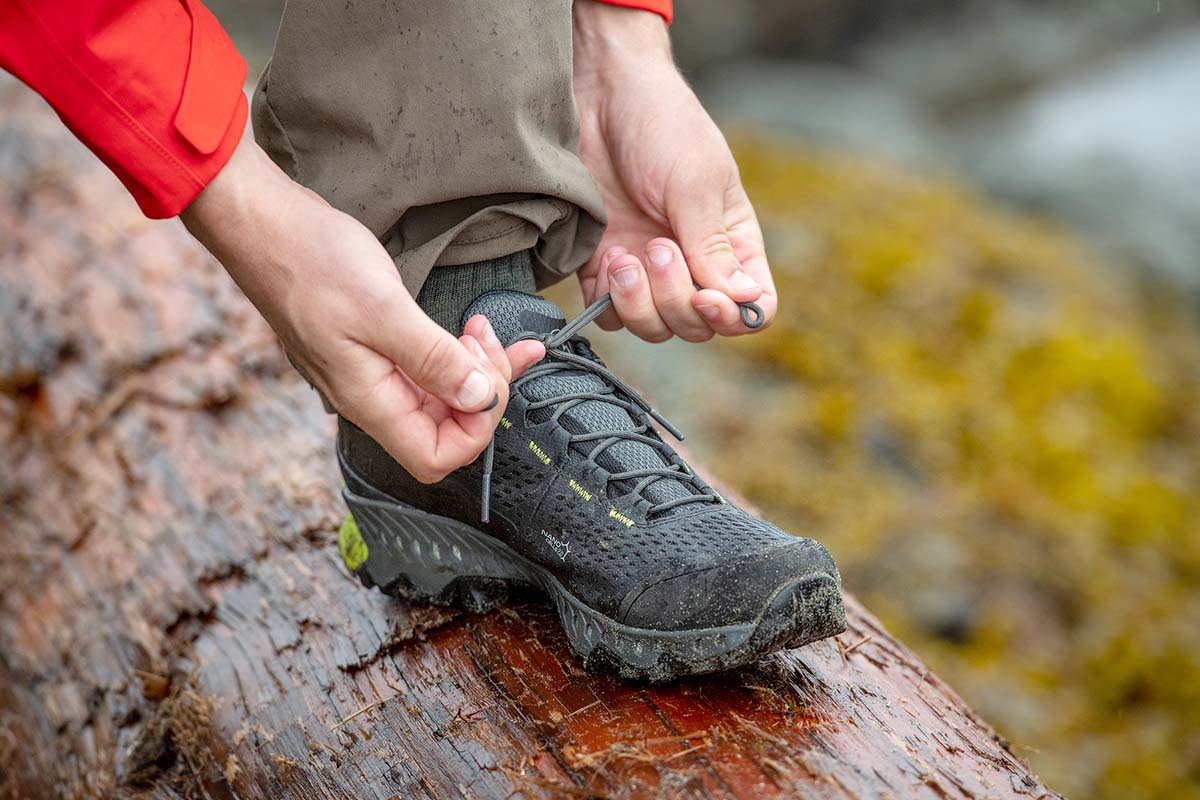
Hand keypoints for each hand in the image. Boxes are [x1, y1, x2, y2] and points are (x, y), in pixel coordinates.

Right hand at [181, 136, 544, 481]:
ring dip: (477, 370)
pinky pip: (429, 367)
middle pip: (447, 428)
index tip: (488, 379)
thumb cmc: (310, 261)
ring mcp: (373, 373)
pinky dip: (460, 354)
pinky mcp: (376, 347)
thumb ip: (433, 360)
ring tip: (483, 328)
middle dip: (484, 390)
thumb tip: (480, 400)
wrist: (262, 223)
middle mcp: (371, 397)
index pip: (435, 457)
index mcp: (370, 400)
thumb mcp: (381, 308)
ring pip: (442, 396)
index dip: (475, 429)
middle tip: (489, 339)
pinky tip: (473, 329)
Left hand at [572, 2, 776, 342]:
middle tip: (657, 246)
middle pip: (697, 326)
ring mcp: (646, 269)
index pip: (751, 308)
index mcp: (732, 243)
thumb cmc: (661, 125)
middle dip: (675, 299)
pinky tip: (605, 257)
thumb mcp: (694, 183)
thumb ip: (712, 247)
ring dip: (639, 303)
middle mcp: (693, 264)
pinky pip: (608, 316)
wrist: (599, 95)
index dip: (732, 318)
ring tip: (625, 256)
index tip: (706, 297)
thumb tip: (742, 301)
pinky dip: (607, 301)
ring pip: (653, 327)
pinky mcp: (602, 267)